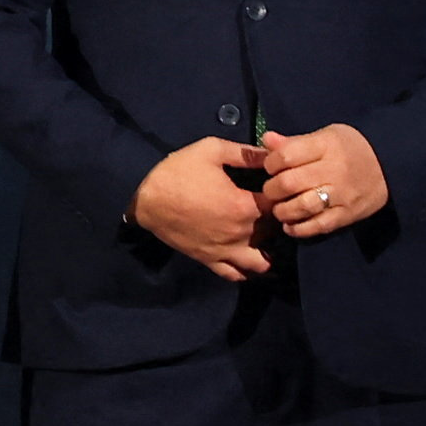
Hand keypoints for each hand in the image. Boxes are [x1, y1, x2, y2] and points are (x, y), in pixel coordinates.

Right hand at [130, 138, 273, 279]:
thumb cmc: (177, 172)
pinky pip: (237, 275)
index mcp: (245, 206)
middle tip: (273, 208)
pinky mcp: (210, 260)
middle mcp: (241, 233)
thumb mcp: (211, 151)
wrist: (143, 198)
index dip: (282, 194)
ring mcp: (226, 251)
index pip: (280, 203)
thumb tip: (273, 153)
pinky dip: (247, 270)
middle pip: (275, 233)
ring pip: (262, 263)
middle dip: (278, 221)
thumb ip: (246, 153)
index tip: (276, 186)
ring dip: (269, 252)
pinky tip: (247, 257)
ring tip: (265, 239)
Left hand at [255, 124, 387, 241]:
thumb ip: (295, 142)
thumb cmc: (352, 147)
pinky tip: (290, 225)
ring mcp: (342, 195)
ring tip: (280, 208)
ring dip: (282, 211)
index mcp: (326, 146)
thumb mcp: (326, 136)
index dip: (271, 163)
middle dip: (272, 189)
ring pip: (301, 207)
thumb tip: (267, 139)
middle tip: (273, 190)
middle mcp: (334, 170)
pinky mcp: (348, 215)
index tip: (272, 167)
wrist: (392, 164)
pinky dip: (299, 229)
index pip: (286, 156)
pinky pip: (318, 226)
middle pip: (289, 183)